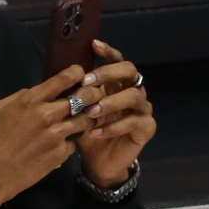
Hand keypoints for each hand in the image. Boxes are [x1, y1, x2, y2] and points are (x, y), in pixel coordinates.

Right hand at [0, 72, 87, 208]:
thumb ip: (18, 97)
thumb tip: (34, 91)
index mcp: (30, 100)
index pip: (65, 78)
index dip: (77, 72)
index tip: (79, 75)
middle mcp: (47, 114)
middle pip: (84, 96)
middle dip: (91, 94)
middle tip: (91, 97)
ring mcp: (56, 135)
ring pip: (86, 120)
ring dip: (86, 118)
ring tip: (81, 120)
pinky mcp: (61, 153)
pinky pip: (74, 142)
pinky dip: (70, 141)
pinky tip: (61, 144)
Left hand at [71, 39, 153, 191]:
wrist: (97, 162)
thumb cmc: (87, 132)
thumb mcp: (78, 111)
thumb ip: (75, 94)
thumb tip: (61, 74)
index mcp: (117, 84)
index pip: (117, 61)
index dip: (108, 52)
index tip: (93, 45)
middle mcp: (133, 92)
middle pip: (130, 71)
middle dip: (108, 73)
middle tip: (87, 82)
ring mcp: (142, 109)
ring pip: (133, 96)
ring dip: (110, 102)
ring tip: (90, 111)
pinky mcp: (146, 128)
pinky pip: (134, 122)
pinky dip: (112, 127)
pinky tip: (95, 133)